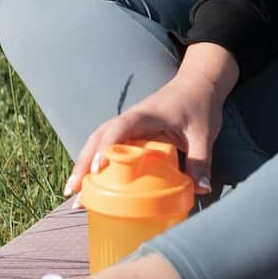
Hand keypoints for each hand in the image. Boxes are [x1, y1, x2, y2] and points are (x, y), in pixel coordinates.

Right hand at [62, 77, 225, 207]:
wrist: (198, 86)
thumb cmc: (198, 106)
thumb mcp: (204, 134)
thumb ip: (201, 161)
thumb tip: (201, 190)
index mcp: (145, 115)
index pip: (119, 128)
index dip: (107, 147)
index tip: (98, 168)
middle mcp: (131, 119)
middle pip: (98, 137)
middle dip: (83, 162)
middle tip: (73, 190)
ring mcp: (129, 126)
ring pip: (98, 141)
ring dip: (84, 164)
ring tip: (73, 192)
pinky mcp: (131, 133)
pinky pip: (108, 146)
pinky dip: (96, 162)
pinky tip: (91, 184)